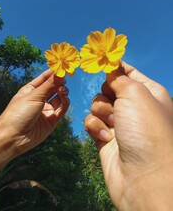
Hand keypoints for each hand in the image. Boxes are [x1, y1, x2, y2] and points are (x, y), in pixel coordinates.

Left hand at [0, 70, 68, 174]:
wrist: (14, 137)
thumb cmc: (19, 113)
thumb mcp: (34, 95)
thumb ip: (49, 84)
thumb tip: (59, 72)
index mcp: (31, 90)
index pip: (45, 78)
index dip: (54, 73)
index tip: (63, 66)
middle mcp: (40, 99)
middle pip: (53, 87)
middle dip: (60, 81)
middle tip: (66, 76)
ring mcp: (46, 109)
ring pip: (59, 97)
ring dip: (63, 92)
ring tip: (62, 90)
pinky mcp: (53, 120)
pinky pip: (62, 109)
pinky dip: (65, 102)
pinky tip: (64, 98)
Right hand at [85, 62, 172, 209]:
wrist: (144, 178)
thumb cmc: (146, 130)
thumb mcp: (135, 93)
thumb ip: (118, 77)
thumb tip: (110, 66)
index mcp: (147, 92)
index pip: (127, 71)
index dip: (113, 66)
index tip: (98, 60)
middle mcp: (133, 106)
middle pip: (108, 87)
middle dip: (107, 94)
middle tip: (116, 105)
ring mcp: (119, 121)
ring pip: (97, 103)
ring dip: (102, 112)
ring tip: (113, 126)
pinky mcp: (106, 136)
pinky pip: (92, 121)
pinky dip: (96, 127)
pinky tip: (107, 138)